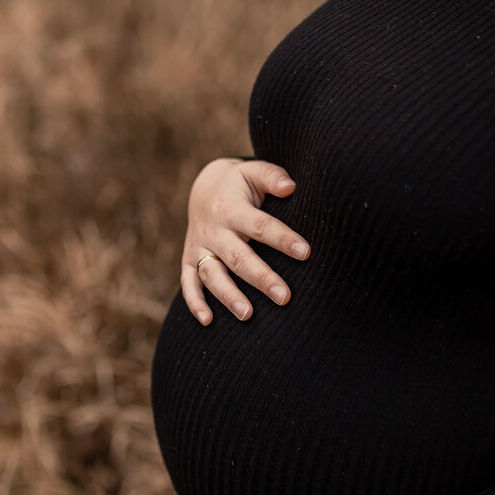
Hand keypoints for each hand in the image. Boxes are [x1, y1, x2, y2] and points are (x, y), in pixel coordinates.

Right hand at [181, 157, 310, 324]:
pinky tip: (208, 321)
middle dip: (260, 277)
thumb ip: (272, 177)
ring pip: (212, 274)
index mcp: (231, 207)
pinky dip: (195, 302)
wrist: (205, 188)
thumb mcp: (254, 172)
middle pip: (237, 256)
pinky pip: (189, 283)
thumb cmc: (241, 184)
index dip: (282, 239)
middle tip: (284, 297)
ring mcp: (199, 246)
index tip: (306, 252)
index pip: (259, 226)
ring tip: (248, 315)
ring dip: (228, 295)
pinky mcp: (189, 260)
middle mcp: (213, 229)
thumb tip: (290, 186)